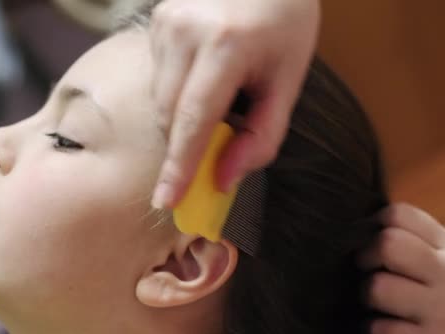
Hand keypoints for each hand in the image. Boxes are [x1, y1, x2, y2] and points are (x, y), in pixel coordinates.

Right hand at [149, 0, 319, 207]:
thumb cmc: (285, 21)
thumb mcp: (290, 78)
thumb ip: (263, 134)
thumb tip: (225, 178)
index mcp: (226, 45)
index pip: (194, 119)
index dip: (180, 166)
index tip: (168, 200)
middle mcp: (184, 31)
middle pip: (169, 114)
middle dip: (183, 145)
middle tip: (204, 160)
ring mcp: (164, 23)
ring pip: (159, 99)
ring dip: (181, 118)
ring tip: (217, 98)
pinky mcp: (155, 22)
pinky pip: (158, 77)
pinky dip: (177, 93)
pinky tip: (202, 76)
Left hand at [359, 203, 444, 333]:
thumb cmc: (441, 300)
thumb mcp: (437, 263)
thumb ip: (406, 239)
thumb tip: (354, 225)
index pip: (398, 214)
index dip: (369, 226)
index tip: (367, 243)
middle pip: (387, 243)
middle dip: (364, 257)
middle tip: (365, 271)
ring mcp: (444, 312)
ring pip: (376, 287)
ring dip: (365, 298)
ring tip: (377, 305)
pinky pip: (377, 329)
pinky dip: (372, 331)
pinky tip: (386, 330)